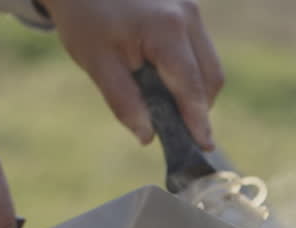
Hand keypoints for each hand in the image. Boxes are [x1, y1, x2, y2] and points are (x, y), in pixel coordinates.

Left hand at [39, 0, 224, 149]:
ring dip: (195, 88)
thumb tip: (147, 136)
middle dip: (199, 106)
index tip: (204, 146)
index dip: (198, 120)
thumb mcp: (96, 62)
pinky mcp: (188, 7)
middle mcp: (188, 16)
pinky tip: (162, 75)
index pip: (192, 86)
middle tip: (178, 127)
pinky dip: (189, 69)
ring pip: (210, 62)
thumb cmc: (84, 15)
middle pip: (211, 76)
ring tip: (166, 99)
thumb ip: (124, 101)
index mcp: (167, 30)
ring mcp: (191, 8)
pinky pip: (200, 48)